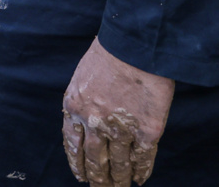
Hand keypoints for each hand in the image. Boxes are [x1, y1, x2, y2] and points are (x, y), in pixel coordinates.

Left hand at [62, 39, 173, 186]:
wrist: (135, 45)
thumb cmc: (110, 52)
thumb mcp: (83, 75)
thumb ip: (84, 100)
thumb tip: (85, 118)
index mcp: (74, 106)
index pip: (72, 143)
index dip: (77, 162)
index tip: (80, 175)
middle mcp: (94, 122)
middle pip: (94, 159)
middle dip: (97, 178)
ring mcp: (120, 128)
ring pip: (118, 163)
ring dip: (119, 179)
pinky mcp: (147, 131)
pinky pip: (143, 158)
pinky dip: (142, 171)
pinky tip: (140, 179)